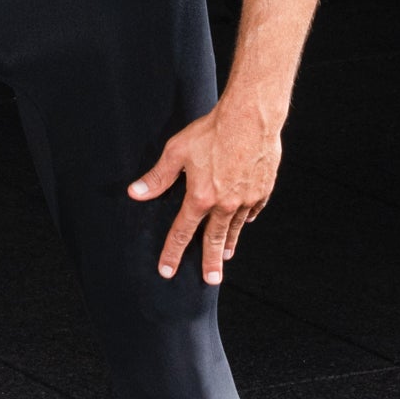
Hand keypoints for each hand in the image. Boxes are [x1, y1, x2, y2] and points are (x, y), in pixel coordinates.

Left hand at [128, 97, 283, 285]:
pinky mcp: (263, 189)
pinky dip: (246, 218)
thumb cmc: (212, 131)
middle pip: (213, 240)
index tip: (167, 271)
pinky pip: (252, 210)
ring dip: (228, 243)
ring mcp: (247, 199)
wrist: (251, 117)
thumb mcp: (177, 151)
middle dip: (209, 263)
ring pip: (235, 228)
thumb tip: (136, 193)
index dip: (172, 253)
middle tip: (211, 280)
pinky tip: (243, 222)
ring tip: (225, 256)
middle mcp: (224, 205)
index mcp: (201, 198)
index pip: (181, 232)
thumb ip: (158, 177)